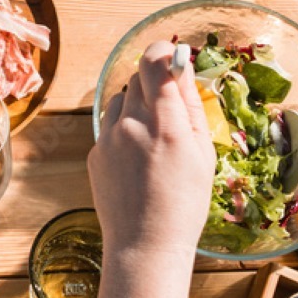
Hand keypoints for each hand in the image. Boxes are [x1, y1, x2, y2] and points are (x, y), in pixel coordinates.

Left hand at [89, 40, 215, 260]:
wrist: (144, 245)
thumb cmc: (184, 204)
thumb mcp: (203, 153)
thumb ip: (191, 106)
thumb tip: (182, 68)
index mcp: (166, 124)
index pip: (153, 61)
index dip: (162, 52)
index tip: (173, 60)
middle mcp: (132, 124)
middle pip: (138, 77)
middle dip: (155, 84)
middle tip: (171, 110)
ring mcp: (108, 138)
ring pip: (122, 100)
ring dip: (138, 107)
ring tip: (155, 142)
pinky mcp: (94, 153)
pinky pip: (111, 127)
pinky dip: (125, 132)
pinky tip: (138, 161)